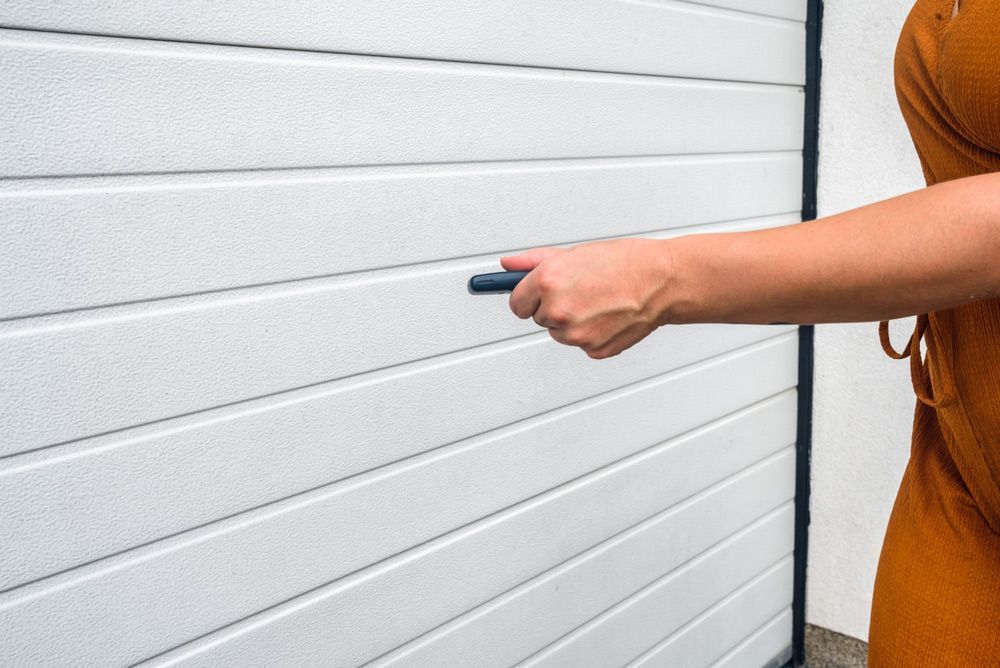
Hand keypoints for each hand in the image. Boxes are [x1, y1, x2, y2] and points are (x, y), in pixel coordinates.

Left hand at [501, 238, 672, 358]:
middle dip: (553, 306)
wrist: (660, 280)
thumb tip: (509, 265)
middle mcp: (558, 310)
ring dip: (572, 321)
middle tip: (580, 291)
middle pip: (538, 318)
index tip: (537, 295)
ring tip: (598, 301)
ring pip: (560, 332)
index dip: (529, 298)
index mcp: (548, 282)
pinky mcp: (593, 349)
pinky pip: (581, 343)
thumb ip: (534, 262)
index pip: (517, 303)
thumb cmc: (623, 263)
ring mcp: (576, 334)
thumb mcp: (574, 254)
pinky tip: (608, 315)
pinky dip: (591, 333)